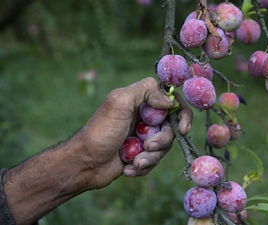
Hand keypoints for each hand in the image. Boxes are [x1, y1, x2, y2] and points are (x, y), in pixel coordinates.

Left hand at [77, 77, 191, 188]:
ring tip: (133, 162)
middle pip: (172, 128)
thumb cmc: (100, 131)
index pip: (173, 102)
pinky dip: (143, 166)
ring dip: (150, 157)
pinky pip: (154, 161)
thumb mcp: (119, 103)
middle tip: (147, 146)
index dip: (182, 114)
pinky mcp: (141, 155)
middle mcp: (146, 119)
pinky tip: (128, 169)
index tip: (182, 128)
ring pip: (164, 148)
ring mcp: (144, 138)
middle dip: (162, 141)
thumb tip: (169, 101)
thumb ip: (145, 91)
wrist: (85, 163)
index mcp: (142, 102)